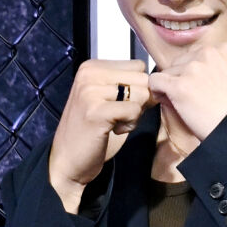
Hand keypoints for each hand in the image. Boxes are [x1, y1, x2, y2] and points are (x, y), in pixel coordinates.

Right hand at [49, 59, 150, 211]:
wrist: (67, 161)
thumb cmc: (91, 131)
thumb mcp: (108, 99)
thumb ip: (129, 85)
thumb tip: (160, 83)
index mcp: (91, 67)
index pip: (137, 65)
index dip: (139, 87)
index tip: (122, 104)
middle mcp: (89, 74)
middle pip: (142, 78)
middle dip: (140, 101)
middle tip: (120, 116)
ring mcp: (90, 91)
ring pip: (141, 94)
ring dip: (135, 114)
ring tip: (116, 123)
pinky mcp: (96, 111)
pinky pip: (134, 110)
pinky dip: (130, 124)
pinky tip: (114, 131)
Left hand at [148, 43, 226, 141]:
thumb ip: (216, 68)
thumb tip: (188, 71)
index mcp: (225, 50)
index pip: (197, 55)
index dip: (194, 72)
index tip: (200, 87)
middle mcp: (208, 53)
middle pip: (181, 61)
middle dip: (181, 77)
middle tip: (190, 97)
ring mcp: (193, 68)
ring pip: (167, 72)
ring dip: (170, 87)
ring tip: (183, 104)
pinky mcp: (179, 85)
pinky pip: (155, 81)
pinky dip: (157, 91)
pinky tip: (166, 101)